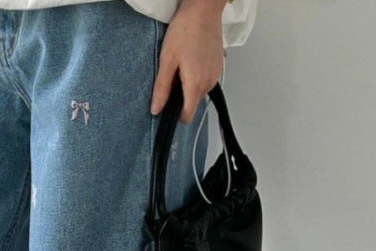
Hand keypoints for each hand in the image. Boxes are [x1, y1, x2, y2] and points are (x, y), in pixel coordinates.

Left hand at [150, 0, 226, 123]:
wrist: (204, 10)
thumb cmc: (185, 30)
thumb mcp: (167, 60)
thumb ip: (162, 88)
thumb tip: (156, 109)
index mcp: (195, 84)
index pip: (187, 115)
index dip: (175, 115)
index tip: (167, 107)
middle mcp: (209, 83)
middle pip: (192, 104)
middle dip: (181, 97)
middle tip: (171, 77)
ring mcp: (216, 75)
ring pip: (199, 92)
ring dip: (189, 86)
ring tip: (181, 66)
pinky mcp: (219, 68)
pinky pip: (206, 81)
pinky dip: (197, 77)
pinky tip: (191, 61)